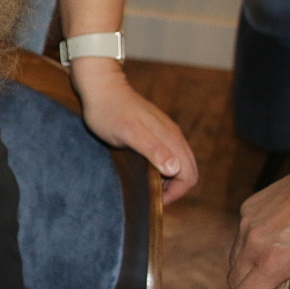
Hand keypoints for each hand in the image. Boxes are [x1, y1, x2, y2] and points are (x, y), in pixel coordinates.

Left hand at [70, 57, 198, 204]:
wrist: (100, 88)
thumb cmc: (109, 112)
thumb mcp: (128, 133)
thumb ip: (152, 149)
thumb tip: (175, 169)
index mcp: (170, 139)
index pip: (188, 175)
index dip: (175, 193)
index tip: (154, 200)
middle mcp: (173, 136)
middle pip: (188, 171)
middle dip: (174, 188)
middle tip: (150, 196)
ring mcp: (165, 132)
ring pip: (179, 164)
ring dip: (168, 179)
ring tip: (145, 185)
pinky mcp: (155, 131)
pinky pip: (168, 155)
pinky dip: (162, 168)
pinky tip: (143, 170)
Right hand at [227, 105, 289, 288]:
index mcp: (272, 263)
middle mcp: (251, 245)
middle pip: (232, 282)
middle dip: (249, 288)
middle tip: (274, 282)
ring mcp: (245, 225)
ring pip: (233, 259)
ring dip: (248, 266)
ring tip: (276, 257)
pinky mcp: (245, 210)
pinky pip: (239, 237)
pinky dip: (251, 243)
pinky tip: (276, 234)